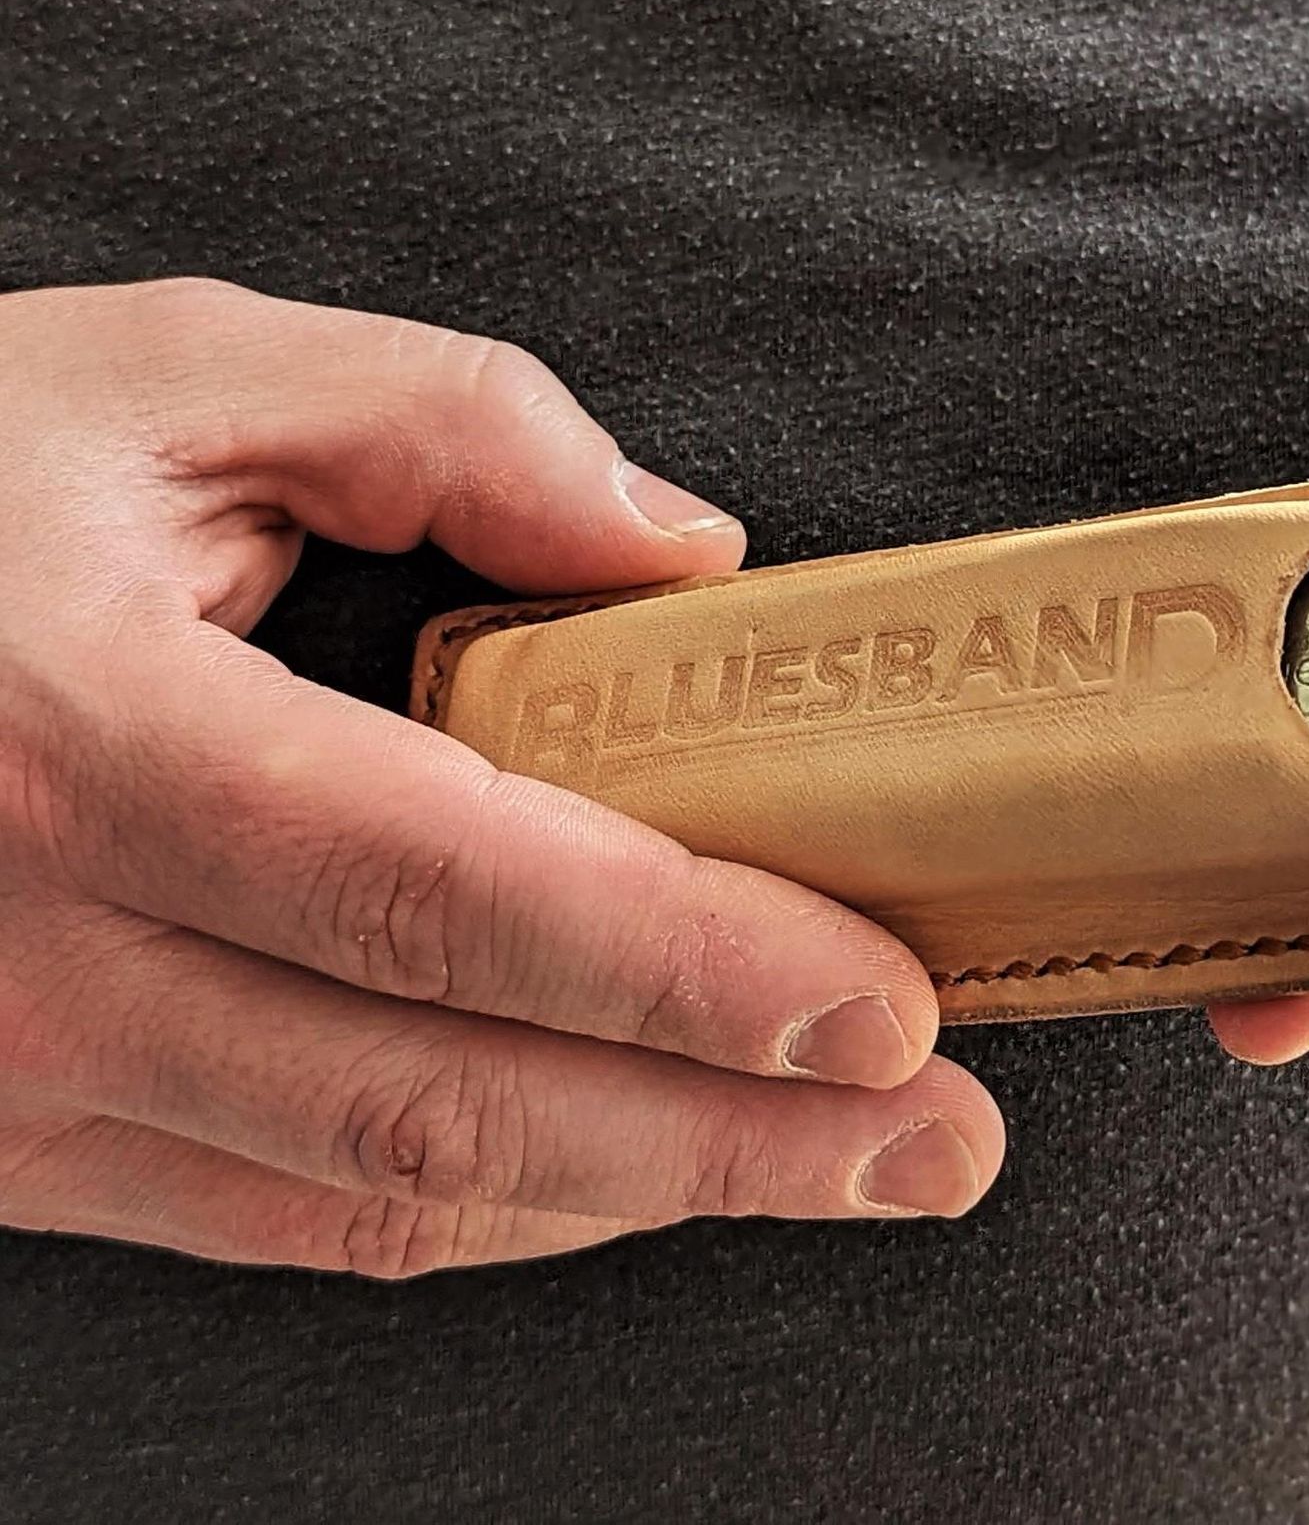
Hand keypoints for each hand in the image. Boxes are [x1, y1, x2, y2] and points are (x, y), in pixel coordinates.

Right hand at [0, 280, 1002, 1273]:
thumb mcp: (157, 375)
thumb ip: (443, 423)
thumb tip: (677, 550)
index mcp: (88, 744)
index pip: (450, 894)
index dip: (686, 967)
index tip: (882, 999)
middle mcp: (42, 957)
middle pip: (446, 1095)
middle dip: (731, 1140)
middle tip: (937, 1137)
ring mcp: (16, 1084)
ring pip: (379, 1194)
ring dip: (644, 1197)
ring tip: (847, 1168)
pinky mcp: (19, 1139)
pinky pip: (288, 1212)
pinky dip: (490, 1201)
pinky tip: (636, 1169)